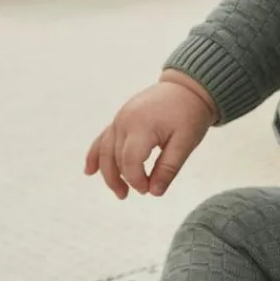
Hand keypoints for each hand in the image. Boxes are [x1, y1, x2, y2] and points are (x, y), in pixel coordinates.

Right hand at [84, 72, 216, 198]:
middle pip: (114, 157)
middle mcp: (125, 120)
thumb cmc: (190, 114)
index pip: (130, 161)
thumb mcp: (186, 142)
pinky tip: (89, 171)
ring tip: (120, 192)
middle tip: (140, 193)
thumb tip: (154, 193)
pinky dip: (96, 155)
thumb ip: (169, 168)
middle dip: (123, 179)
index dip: (136, 180)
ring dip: (108, 172)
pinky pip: (103, 138)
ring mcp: (120, 117)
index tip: (149, 191)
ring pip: (105, 149)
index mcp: (142, 125)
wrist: (187, 87)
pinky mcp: (121, 117)